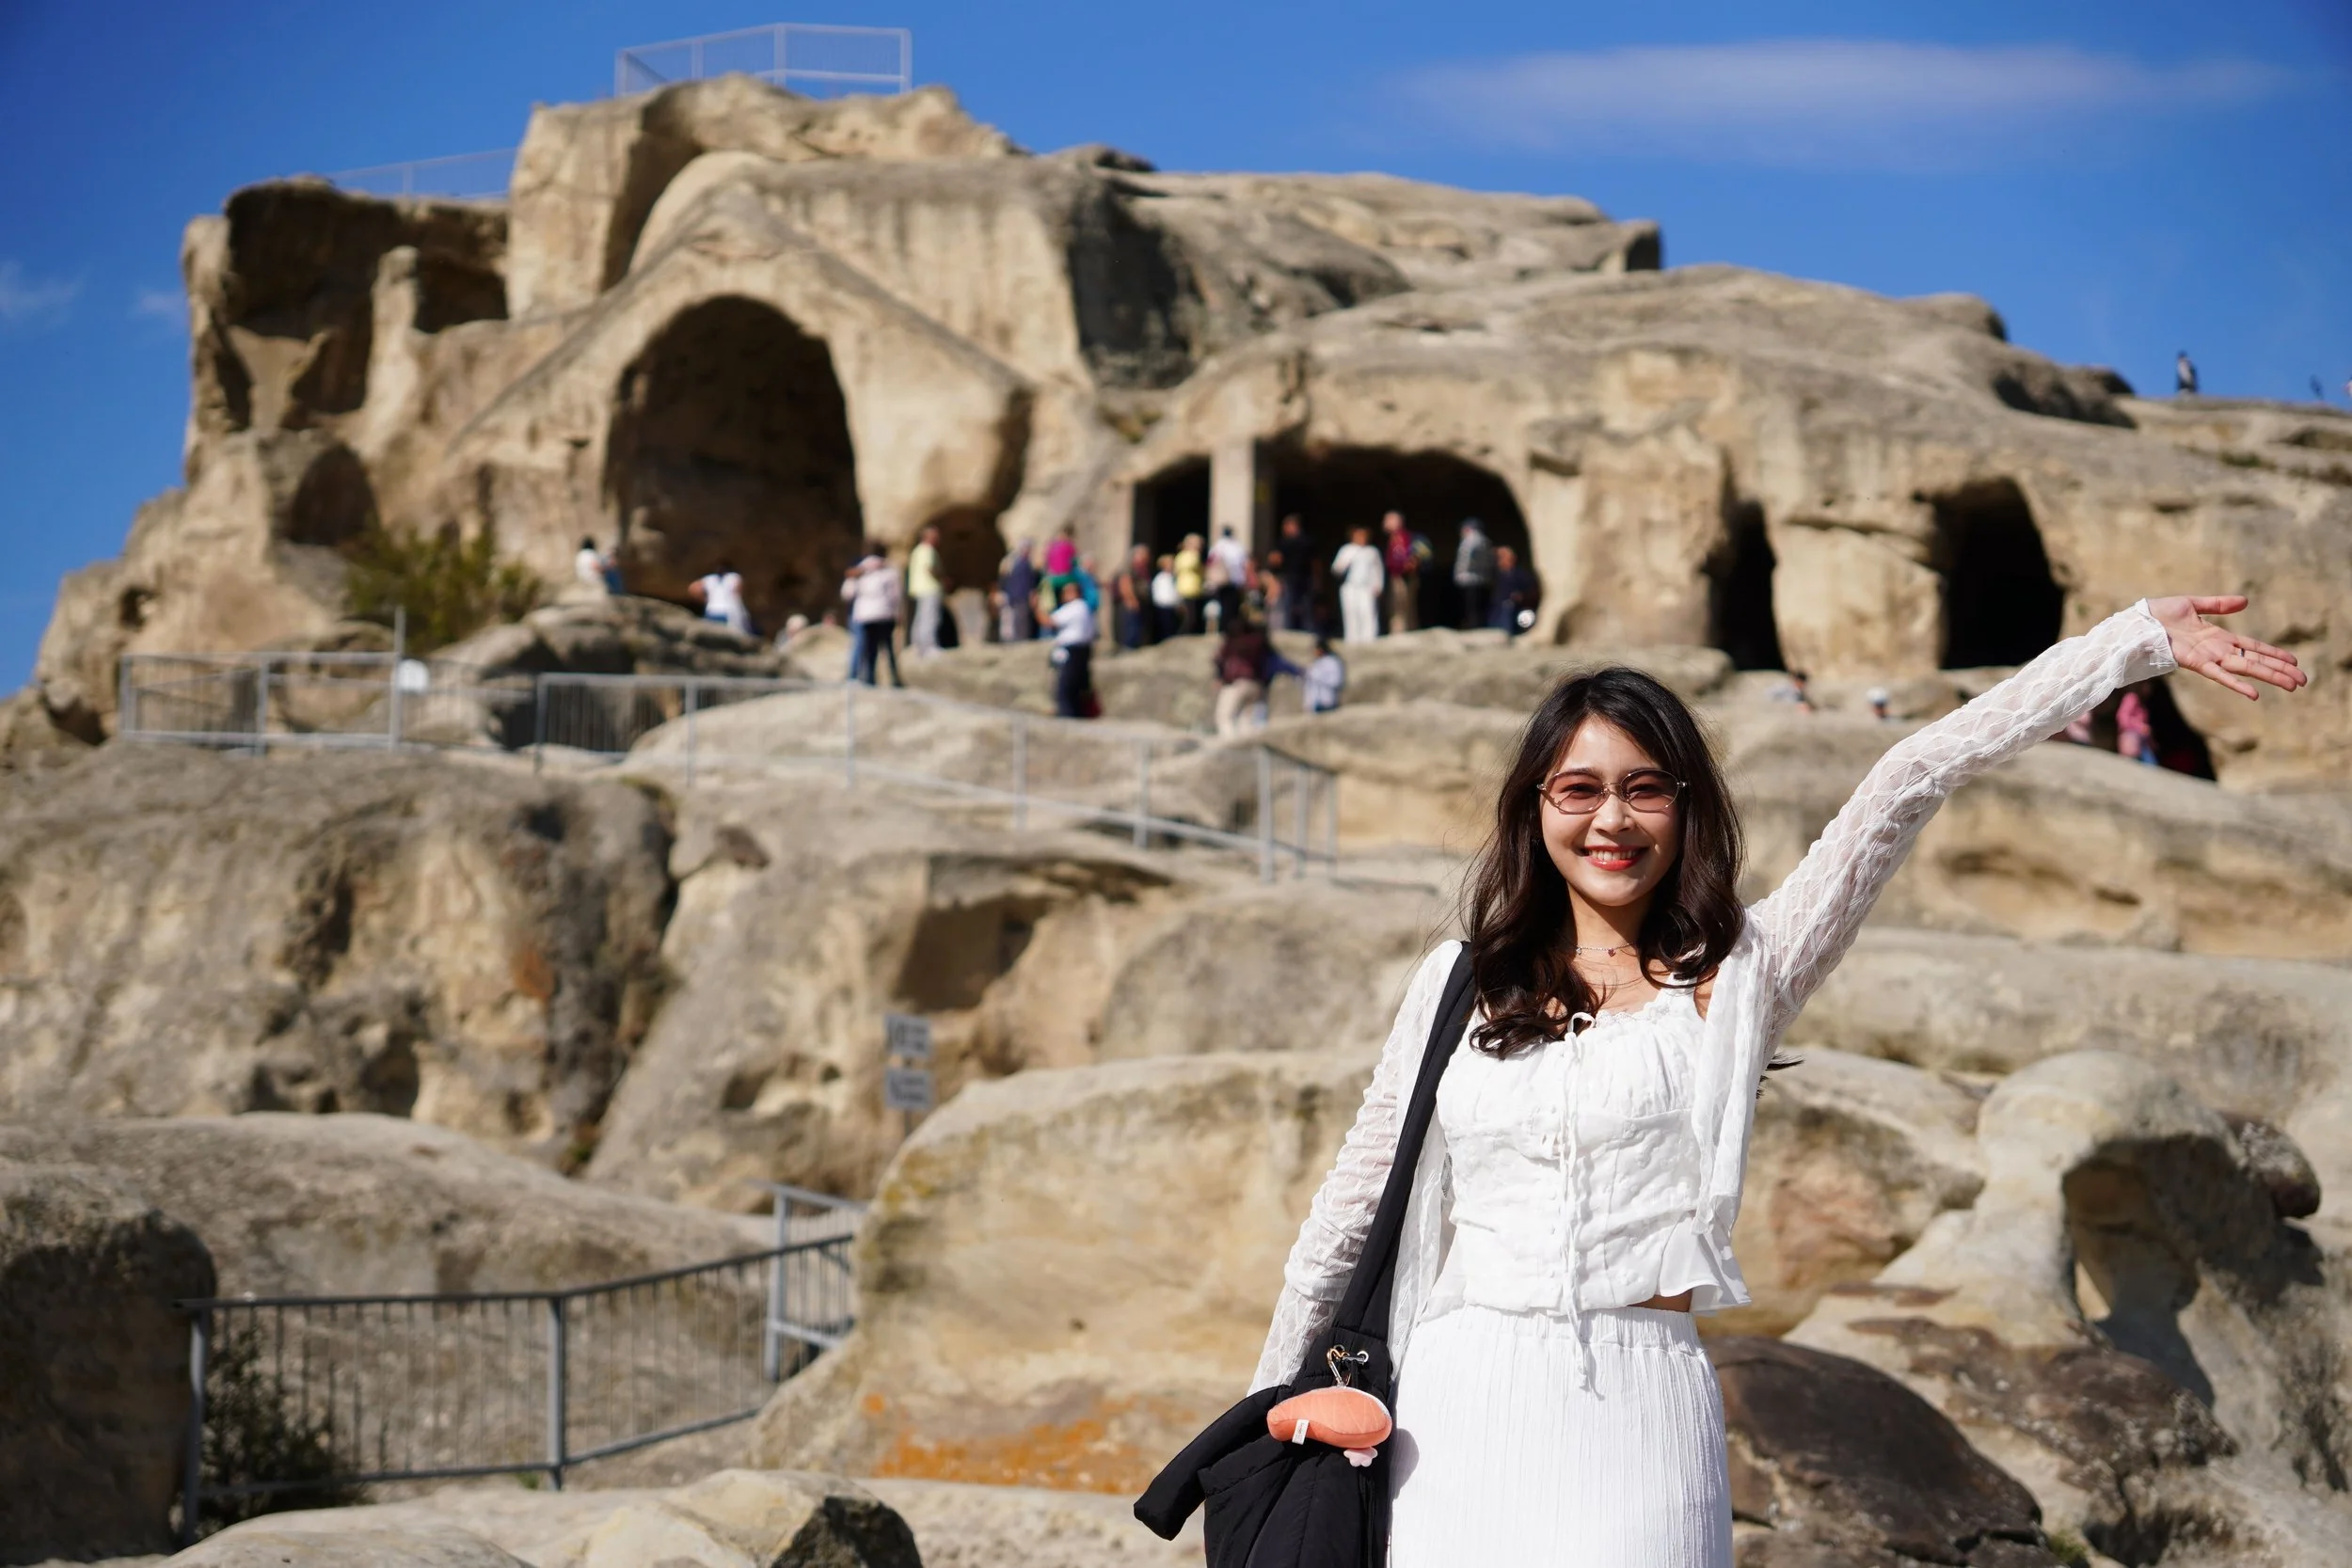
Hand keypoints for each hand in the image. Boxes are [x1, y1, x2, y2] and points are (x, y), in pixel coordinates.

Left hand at [2146, 596, 2307, 700]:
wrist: (2137, 621)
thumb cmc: (2160, 614)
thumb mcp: (2194, 604)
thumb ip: (2219, 605)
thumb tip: (2245, 602)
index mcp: (2218, 637)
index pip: (2252, 647)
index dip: (2273, 654)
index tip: (2294, 661)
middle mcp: (2217, 650)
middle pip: (2255, 661)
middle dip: (2279, 670)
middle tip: (2303, 681)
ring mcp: (2208, 658)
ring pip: (2245, 670)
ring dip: (2268, 677)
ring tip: (2291, 686)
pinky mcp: (2195, 662)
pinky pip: (2219, 675)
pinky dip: (2236, 684)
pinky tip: (2254, 694)